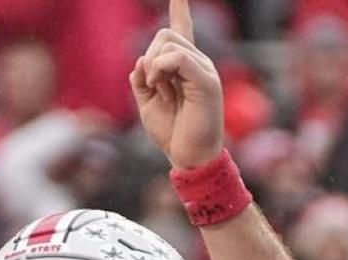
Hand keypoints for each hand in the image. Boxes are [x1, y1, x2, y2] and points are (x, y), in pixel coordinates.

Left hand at [130, 0, 224, 169]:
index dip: (180, 10)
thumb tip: (141, 59)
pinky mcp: (206, 79)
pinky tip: (159, 85)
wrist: (190, 157)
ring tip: (158, 89)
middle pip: (165, 34)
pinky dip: (160, 68)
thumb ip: (142, 80)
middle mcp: (198, 63)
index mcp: (185, 68)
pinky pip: (177, 56)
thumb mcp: (148, 104)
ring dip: (153, 65)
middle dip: (149, 56)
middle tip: (151, 85)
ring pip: (169, 41)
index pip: (183, 31)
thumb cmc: (172, 134)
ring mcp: (204, 69)